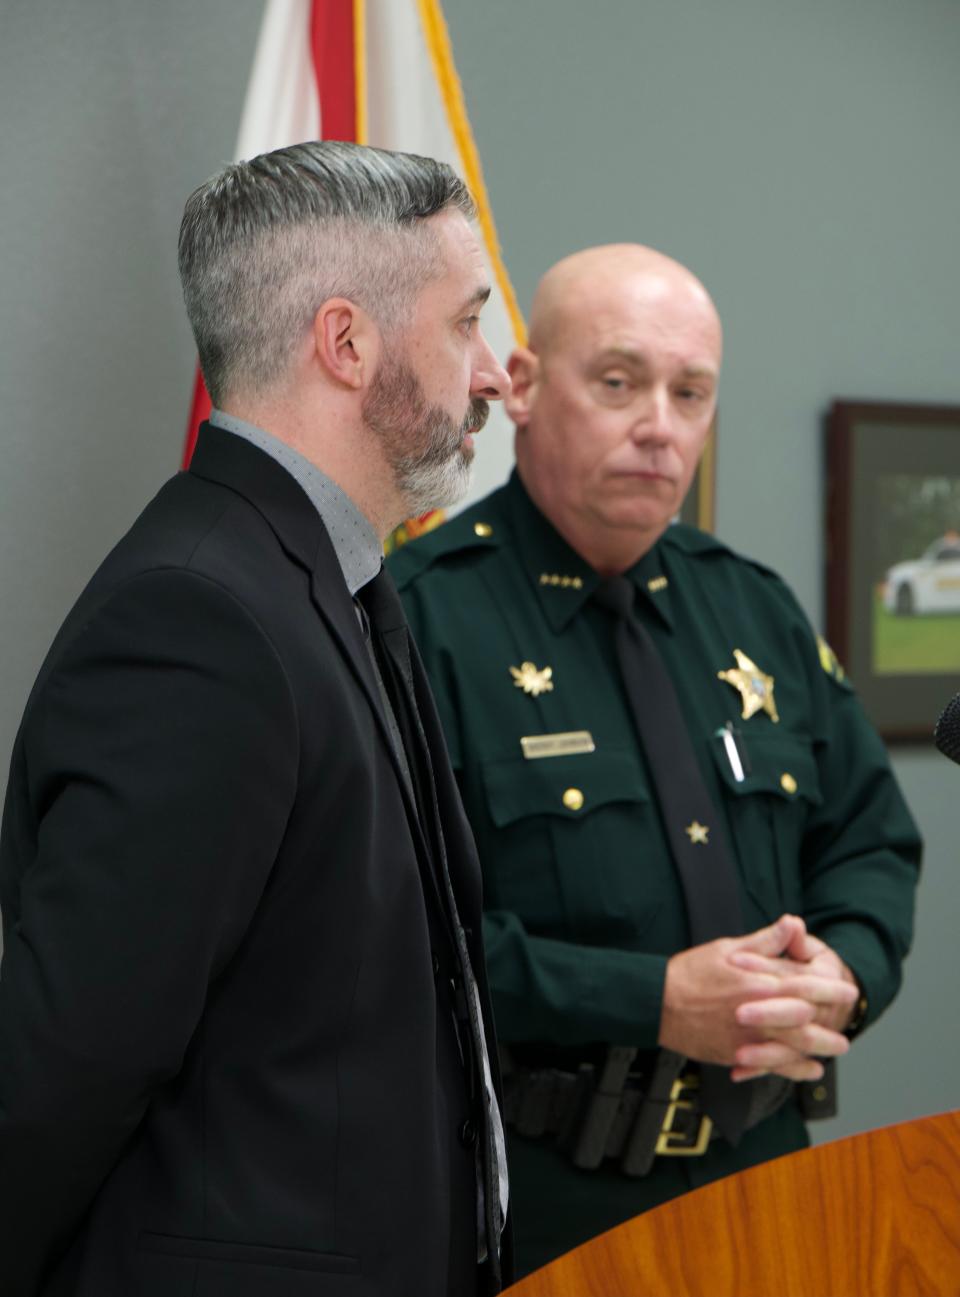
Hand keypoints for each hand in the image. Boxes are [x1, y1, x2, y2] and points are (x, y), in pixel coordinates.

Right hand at [658, 915, 858, 1082]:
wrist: (657, 1002)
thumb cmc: (690, 972)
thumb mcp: (727, 949)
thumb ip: (764, 941)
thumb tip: (791, 923)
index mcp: (757, 982)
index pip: (803, 985)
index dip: (829, 989)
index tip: (847, 991)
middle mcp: (757, 1013)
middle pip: (804, 1022)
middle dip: (829, 1024)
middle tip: (847, 1026)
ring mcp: (747, 1037)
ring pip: (792, 1047)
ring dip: (818, 1049)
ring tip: (836, 1049)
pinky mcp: (735, 1054)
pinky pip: (772, 1066)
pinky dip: (793, 1070)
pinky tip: (809, 1070)